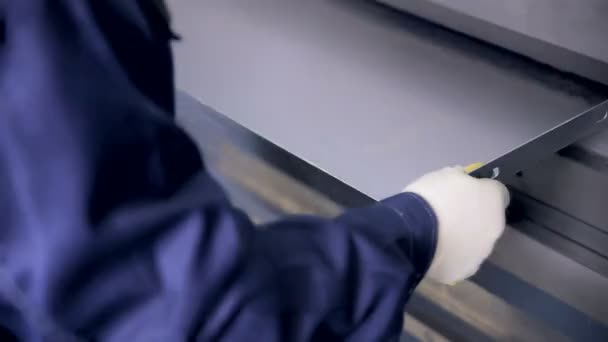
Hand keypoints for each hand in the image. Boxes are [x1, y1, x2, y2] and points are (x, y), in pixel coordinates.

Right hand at [405, 167, 509, 283]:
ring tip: (437, 237)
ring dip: (462, 240)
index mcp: (493, 200)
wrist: (413, 233)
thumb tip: (461, 180)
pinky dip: (448, 257)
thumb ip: (459, 178)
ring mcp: (479, 254)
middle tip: (447, 215)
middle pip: (487, 221)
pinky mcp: (461, 272)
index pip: (496, 192)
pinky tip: (432, 252)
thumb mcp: (444, 174)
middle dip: (472, 218)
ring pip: (474, 245)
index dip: (479, 191)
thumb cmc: (431, 197)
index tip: (463, 192)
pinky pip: (457, 261)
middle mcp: (494, 229)